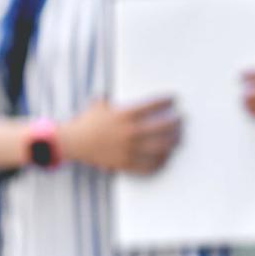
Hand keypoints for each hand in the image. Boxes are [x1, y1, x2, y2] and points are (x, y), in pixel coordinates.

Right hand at [60, 97, 181, 174]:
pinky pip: (150, 165)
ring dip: (173, 141)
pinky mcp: (127, 163)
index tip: (173, 99)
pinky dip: (161, 161)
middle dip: (176, 122)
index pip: (153, 105)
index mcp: (124, 115)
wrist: (73, 143)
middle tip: (181, 120)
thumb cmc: (86, 123)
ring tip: (178, 138)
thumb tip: (118, 90)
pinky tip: (166, 156)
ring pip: (161, 147)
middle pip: (163, 127)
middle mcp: (130, 132)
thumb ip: (112, 98)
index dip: (166, 100)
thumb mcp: (99, 105)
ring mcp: (130, 149)